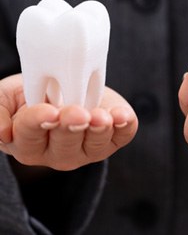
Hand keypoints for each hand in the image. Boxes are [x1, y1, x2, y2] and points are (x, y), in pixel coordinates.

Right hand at [0, 74, 137, 169]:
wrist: (66, 87)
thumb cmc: (35, 93)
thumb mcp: (8, 96)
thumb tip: (2, 132)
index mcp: (29, 142)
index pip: (30, 136)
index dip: (39, 123)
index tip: (49, 111)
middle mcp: (58, 152)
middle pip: (65, 145)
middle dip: (72, 128)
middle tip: (78, 113)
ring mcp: (87, 148)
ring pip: (95, 145)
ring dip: (99, 130)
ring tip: (102, 117)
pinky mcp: (111, 139)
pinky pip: (121, 137)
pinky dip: (124, 127)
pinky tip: (122, 116)